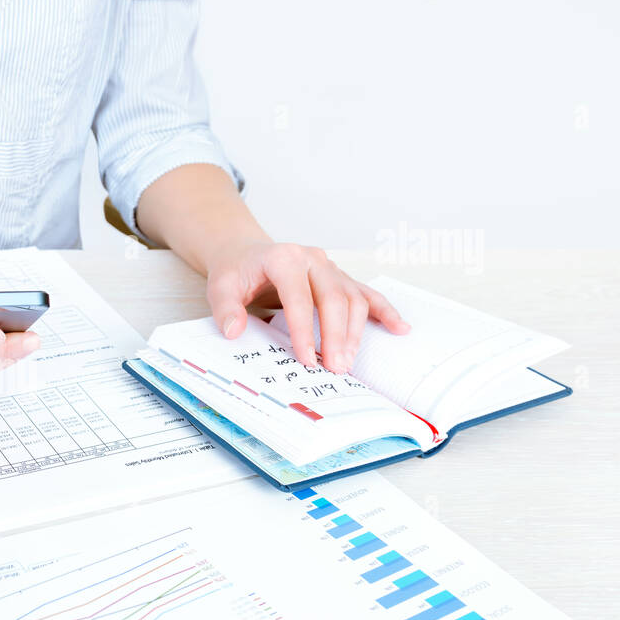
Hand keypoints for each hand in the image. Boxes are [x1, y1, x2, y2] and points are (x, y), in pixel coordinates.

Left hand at [205, 241, 409, 372]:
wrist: (246, 253)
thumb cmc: (237, 271)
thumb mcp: (220, 286)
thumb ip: (226, 309)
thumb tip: (234, 331)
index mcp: (284, 258)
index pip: (299, 296)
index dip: (304, 329)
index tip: (307, 358)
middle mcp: (312, 259)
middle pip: (334, 296)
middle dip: (336, 335)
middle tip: (336, 367)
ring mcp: (329, 267)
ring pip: (353, 297)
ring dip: (354, 331)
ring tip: (347, 362)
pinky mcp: (339, 277)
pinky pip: (366, 293)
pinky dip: (384, 311)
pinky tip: (399, 328)